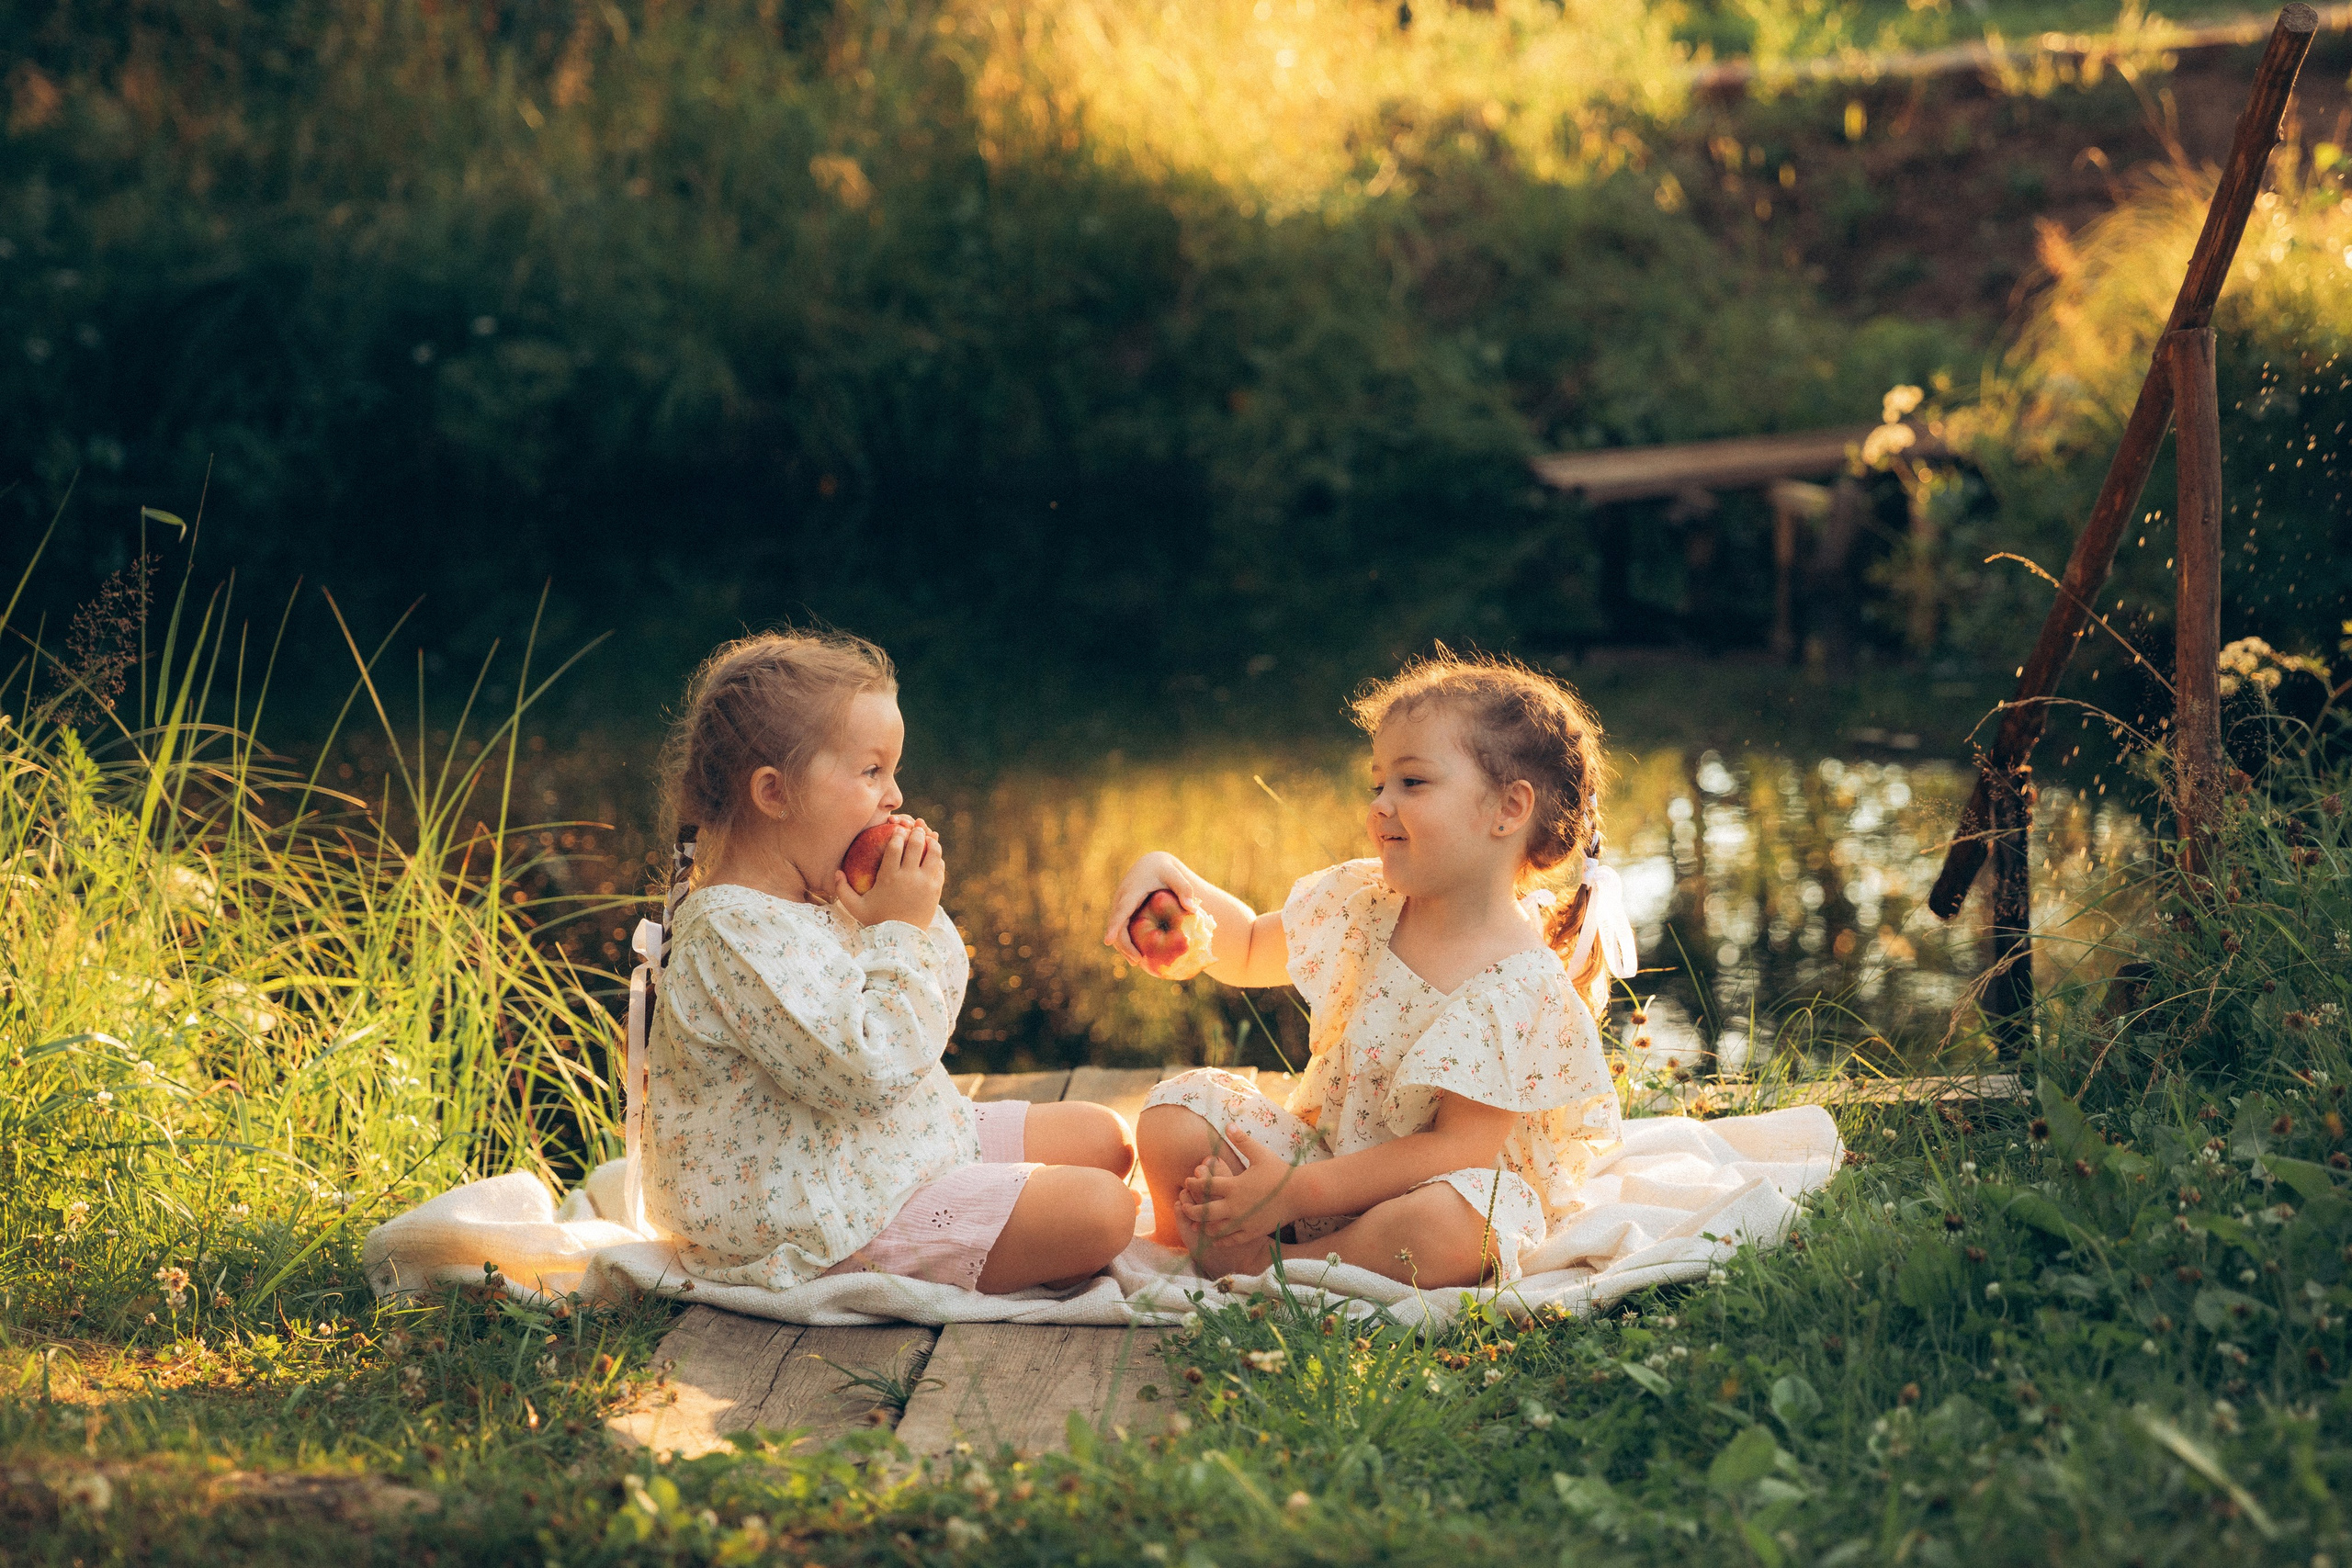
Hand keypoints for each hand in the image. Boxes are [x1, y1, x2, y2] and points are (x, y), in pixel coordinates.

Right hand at [834, 819, 944, 929]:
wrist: (900, 941)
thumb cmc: (876, 922)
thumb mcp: (855, 908)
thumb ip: (842, 890)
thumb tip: (836, 872)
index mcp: (889, 877)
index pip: (895, 847)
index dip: (897, 834)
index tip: (897, 830)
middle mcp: (909, 877)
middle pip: (916, 844)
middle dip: (916, 832)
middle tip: (915, 828)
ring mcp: (925, 883)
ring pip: (933, 853)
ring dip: (931, 842)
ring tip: (928, 838)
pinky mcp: (936, 890)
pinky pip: (940, 868)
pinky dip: (937, 859)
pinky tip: (934, 856)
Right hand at [1101, 851, 1208, 964]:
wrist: (1149, 865)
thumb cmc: (1163, 870)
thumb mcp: (1174, 875)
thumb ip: (1184, 889)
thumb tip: (1192, 910)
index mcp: (1132, 891)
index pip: (1121, 911)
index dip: (1114, 926)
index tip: (1107, 940)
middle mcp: (1122, 899)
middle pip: (1116, 925)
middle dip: (1124, 944)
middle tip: (1137, 961)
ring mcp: (1120, 906)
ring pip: (1117, 929)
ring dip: (1124, 946)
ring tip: (1137, 962)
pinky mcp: (1123, 912)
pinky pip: (1121, 929)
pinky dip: (1127, 942)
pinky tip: (1138, 954)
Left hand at [1178, 1131, 1301, 1243]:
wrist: (1299, 1194)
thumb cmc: (1279, 1172)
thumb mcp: (1260, 1153)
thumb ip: (1242, 1141)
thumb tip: (1228, 1125)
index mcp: (1234, 1186)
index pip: (1204, 1186)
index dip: (1192, 1184)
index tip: (1187, 1182)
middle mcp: (1235, 1206)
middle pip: (1204, 1212)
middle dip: (1190, 1210)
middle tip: (1183, 1207)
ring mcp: (1243, 1221)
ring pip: (1215, 1229)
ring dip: (1202, 1226)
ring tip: (1194, 1224)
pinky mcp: (1252, 1232)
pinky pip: (1231, 1240)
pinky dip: (1220, 1240)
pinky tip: (1214, 1238)